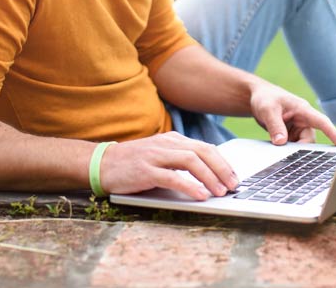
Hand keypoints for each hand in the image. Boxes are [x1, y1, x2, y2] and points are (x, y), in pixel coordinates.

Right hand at [97, 132, 237, 200]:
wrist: (101, 163)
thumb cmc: (133, 164)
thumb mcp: (160, 156)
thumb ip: (180, 160)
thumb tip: (208, 174)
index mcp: (173, 140)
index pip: (205, 147)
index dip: (223, 162)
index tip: (234, 177)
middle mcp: (166, 144)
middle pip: (202, 151)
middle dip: (222, 169)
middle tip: (234, 185)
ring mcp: (155, 156)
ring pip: (191, 161)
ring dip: (210, 177)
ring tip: (220, 191)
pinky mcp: (145, 170)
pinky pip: (172, 177)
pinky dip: (189, 185)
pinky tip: (200, 195)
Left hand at [249, 81, 335, 146]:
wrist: (256, 97)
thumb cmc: (265, 98)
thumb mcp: (268, 110)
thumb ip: (275, 126)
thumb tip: (281, 142)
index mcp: (303, 109)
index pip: (322, 122)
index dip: (333, 133)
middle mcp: (303, 119)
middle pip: (310, 139)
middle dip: (302, 148)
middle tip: (289, 155)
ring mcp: (298, 128)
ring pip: (302, 144)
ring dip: (293, 149)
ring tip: (280, 150)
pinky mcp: (291, 134)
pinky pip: (293, 146)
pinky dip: (288, 150)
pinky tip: (278, 150)